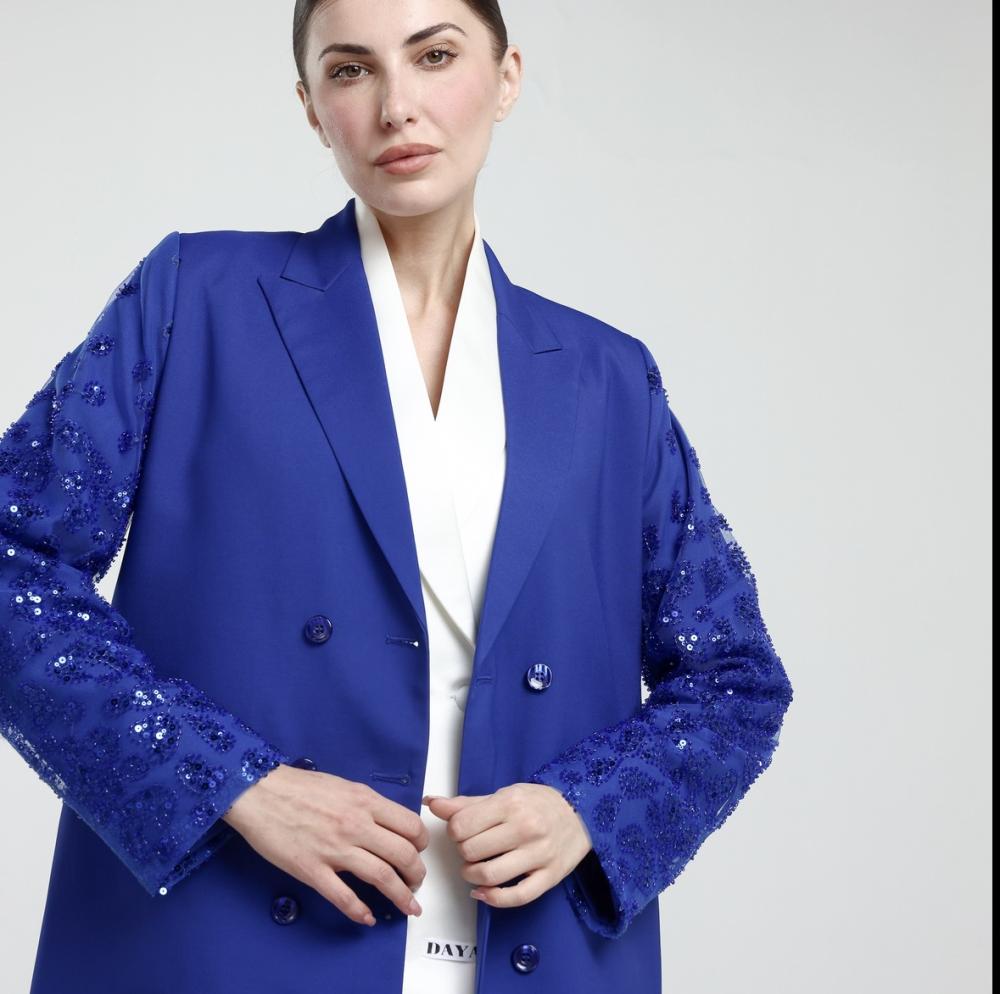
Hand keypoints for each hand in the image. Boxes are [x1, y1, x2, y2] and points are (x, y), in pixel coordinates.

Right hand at [223, 764, 428, 926]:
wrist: (260, 793)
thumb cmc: (299, 787)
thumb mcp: (344, 786)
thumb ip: (367, 805)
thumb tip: (387, 823)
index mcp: (365, 801)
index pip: (410, 826)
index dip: (420, 843)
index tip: (418, 852)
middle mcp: (356, 825)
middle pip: (403, 854)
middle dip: (416, 874)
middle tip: (416, 883)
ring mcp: (335, 849)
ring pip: (381, 877)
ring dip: (400, 896)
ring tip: (409, 906)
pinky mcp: (312, 870)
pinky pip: (343, 897)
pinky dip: (359, 911)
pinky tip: (367, 918)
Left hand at [424, 782, 593, 908]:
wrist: (581, 812)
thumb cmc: (537, 802)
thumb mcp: (503, 795)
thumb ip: (466, 804)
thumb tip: (430, 803)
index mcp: (510, 803)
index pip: (461, 825)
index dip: (454, 831)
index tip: (461, 831)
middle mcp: (525, 828)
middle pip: (471, 851)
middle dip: (463, 852)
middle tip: (470, 848)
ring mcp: (539, 854)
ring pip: (489, 876)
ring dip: (471, 876)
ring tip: (473, 869)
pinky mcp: (549, 877)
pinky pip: (516, 897)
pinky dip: (493, 898)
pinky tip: (483, 892)